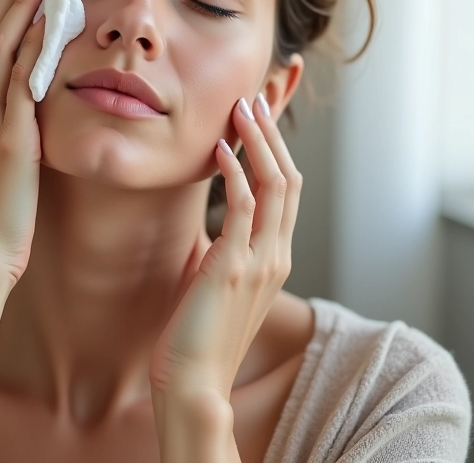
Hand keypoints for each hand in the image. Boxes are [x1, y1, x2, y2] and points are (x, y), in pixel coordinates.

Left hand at [148, 94, 302, 404]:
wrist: (192, 382)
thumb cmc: (197, 332)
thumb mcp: (216, 280)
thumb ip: (221, 249)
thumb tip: (211, 223)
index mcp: (274, 257)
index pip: (286, 191)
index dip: (275, 152)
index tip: (256, 119)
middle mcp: (276, 255)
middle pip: (289, 179)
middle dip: (271, 136)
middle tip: (252, 101)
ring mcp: (260, 261)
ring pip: (275, 185)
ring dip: (259, 142)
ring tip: (242, 109)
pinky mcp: (234, 266)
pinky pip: (244, 206)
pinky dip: (236, 171)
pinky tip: (221, 148)